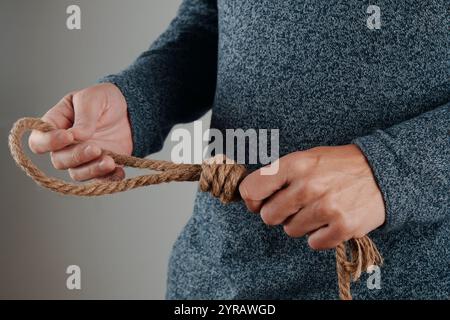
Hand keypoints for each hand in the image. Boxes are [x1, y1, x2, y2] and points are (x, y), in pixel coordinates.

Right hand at [29, 83, 132, 180]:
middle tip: (95, 148)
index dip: (49, 142)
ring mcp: (82, 158)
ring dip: (92, 170)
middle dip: (77, 156)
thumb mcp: (93, 98)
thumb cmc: (104, 100)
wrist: (130, 110)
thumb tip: (77, 135)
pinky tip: (119, 172)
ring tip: (110, 161)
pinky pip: (100, 180)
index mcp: (55, 125)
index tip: (69, 136)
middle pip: (59, 161)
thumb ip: (84, 116)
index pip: (39, 141)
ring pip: (77, 174)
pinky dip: (109, 179)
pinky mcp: (100, 167)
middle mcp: (65, 146)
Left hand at [239, 145, 384, 249]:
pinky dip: (320, 235)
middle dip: (279, 214)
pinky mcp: (343, 227)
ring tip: (318, 208)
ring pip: (290, 231)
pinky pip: (313, 243)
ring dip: (301, 224)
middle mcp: (308, 186)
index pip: (251, 190)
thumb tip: (251, 199)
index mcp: (295, 164)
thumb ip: (278, 175)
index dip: (252, 200)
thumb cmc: (338, 166)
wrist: (382, 172)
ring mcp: (326, 207)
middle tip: (296, 205)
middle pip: (268, 216)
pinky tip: (330, 220)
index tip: (261, 202)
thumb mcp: (306, 158)